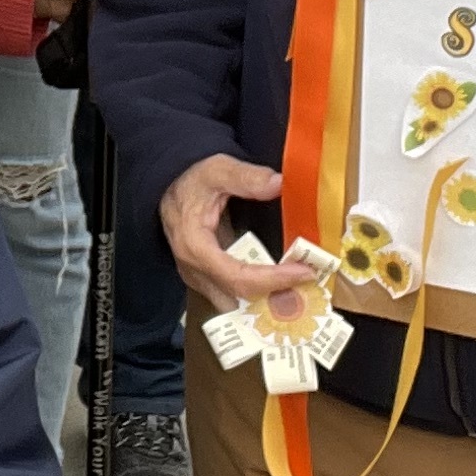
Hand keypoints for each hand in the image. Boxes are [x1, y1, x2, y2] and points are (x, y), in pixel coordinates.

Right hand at [164, 155, 321, 314]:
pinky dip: (258, 295)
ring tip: (298, 288)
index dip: (273, 280)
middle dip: (274, 298)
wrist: (168, 186)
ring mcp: (198, 278)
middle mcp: (194, 270)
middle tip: (308, 285)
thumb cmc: (191, 180)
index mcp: (195, 246)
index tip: (303, 272)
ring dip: (266, 301)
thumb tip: (279, 184)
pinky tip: (280, 284)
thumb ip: (247, 177)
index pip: (236, 277)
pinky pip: (233, 297)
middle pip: (238, 300)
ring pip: (235, 305)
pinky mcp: (206, 279)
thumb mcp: (217, 170)